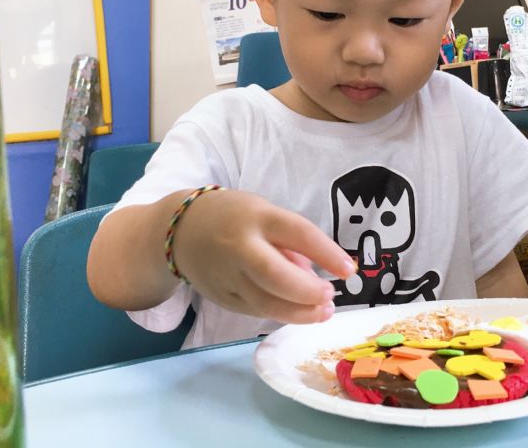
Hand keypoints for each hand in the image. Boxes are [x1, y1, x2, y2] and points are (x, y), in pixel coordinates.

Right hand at [174, 189, 354, 323]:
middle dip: (309, 292)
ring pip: (266, 303)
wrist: (179, 231)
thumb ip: (290, 243)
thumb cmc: (234, 217)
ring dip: (300, 313)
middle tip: (331, 296)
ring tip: (324, 312)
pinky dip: (281, 314)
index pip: (298, 233)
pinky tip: (300, 313)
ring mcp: (228, 276)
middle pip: (277, 276)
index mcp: (258, 217)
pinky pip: (255, 310)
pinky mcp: (221, 298)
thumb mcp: (264, 213)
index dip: (327, 253)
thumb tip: (317, 277)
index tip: (348, 270)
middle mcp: (240, 247)